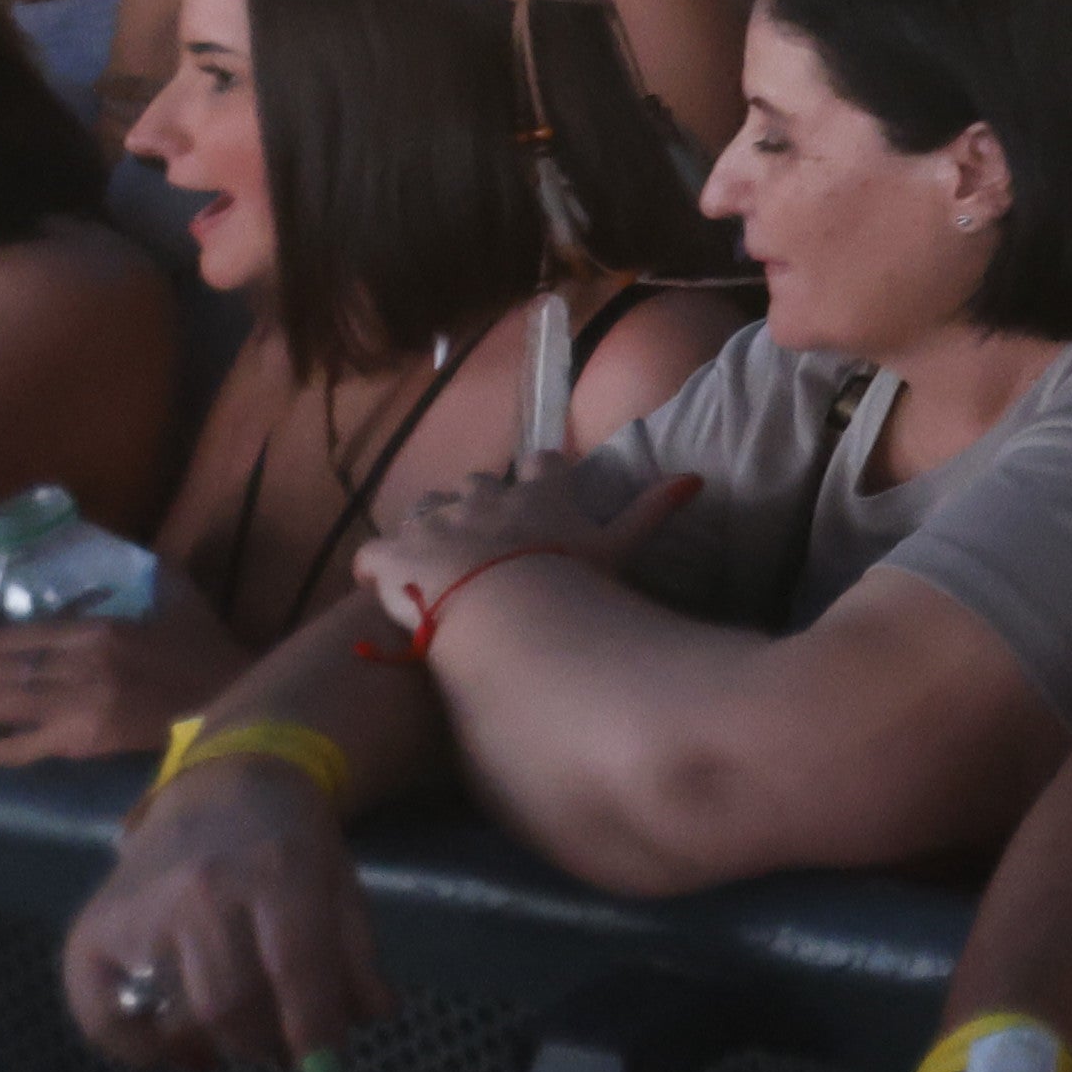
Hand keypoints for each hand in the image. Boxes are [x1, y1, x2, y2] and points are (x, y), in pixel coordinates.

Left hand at [0, 601, 251, 767]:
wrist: (237, 700)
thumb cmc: (209, 653)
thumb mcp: (178, 601)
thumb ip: (149, 579)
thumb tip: (128, 560)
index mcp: (96, 627)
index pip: (11, 636)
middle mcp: (81, 658)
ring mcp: (82, 699)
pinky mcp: (87, 736)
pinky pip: (22, 746)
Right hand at [62, 745, 388, 1071]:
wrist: (220, 787)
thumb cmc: (290, 843)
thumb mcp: (340, 884)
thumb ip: (356, 956)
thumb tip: (366, 1023)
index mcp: (276, 870)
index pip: (295, 966)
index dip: (313, 1027)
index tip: (325, 1064)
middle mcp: (202, 889)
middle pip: (229, 1002)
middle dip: (263, 1045)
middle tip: (280, 1054)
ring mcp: (142, 910)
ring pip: (175, 1014)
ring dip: (213, 1050)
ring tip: (238, 1048)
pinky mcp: (92, 931)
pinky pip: (102, 1016)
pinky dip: (137, 1050)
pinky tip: (174, 1050)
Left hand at [350, 453, 700, 637]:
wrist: (503, 607)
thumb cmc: (569, 578)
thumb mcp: (620, 547)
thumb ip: (654, 510)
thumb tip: (697, 478)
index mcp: (538, 492)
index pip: (542, 465)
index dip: (540, 473)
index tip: (538, 480)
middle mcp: (483, 496)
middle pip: (476, 485)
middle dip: (475, 501)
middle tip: (481, 532)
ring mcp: (434, 523)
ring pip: (424, 510)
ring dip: (428, 526)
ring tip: (431, 555)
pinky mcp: (393, 556)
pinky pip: (373, 555)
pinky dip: (375, 566)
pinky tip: (377, 582)